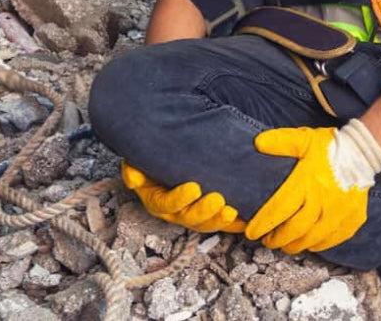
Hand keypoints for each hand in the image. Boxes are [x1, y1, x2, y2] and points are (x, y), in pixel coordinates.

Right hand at [121, 160, 245, 232]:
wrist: (173, 157)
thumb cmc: (157, 160)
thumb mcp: (140, 162)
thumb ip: (135, 169)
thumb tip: (134, 178)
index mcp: (158, 200)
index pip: (167, 204)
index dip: (179, 199)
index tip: (193, 188)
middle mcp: (176, 212)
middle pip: (190, 218)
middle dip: (204, 212)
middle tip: (218, 201)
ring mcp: (195, 214)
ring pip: (207, 223)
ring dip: (220, 220)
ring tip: (232, 211)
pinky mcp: (212, 214)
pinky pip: (224, 222)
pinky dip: (235, 223)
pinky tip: (246, 220)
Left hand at [245, 119, 380, 252]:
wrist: (363, 153)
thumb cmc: (330, 147)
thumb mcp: (304, 139)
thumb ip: (281, 142)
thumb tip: (257, 143)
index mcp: (307, 182)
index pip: (279, 209)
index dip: (263, 223)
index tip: (251, 232)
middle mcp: (323, 202)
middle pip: (295, 230)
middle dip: (277, 240)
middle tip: (267, 241)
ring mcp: (340, 214)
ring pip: (312, 239)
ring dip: (295, 245)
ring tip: (285, 245)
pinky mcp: (352, 221)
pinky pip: (332, 240)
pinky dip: (317, 245)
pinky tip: (309, 242)